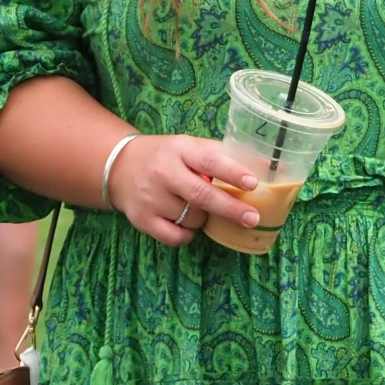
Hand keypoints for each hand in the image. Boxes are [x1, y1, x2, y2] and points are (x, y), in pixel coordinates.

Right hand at [105, 134, 263, 247]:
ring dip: (204, 219)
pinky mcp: (143, 220)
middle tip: (252, 218)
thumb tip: (266, 168)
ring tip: (200, 208)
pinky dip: (188, 235)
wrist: (119, 167)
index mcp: (180, 150)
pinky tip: (187, 224)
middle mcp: (164, 173)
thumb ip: (220, 155)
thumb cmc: (166, 157)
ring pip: (192, 219)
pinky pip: (176, 237)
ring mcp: (151, 198)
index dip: (232, 172)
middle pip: (202, 195)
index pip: (209, 160)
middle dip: (231, 209)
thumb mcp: (188, 147)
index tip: (252, 183)